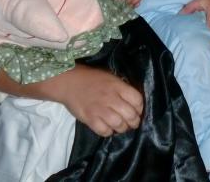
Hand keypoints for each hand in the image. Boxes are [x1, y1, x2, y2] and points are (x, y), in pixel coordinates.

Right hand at [0, 65, 143, 136]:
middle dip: (134, 121)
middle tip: (132, 123)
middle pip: (131, 115)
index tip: (138, 110)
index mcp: (118, 86)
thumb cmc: (92, 79)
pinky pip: (104, 131)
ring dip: (123, 128)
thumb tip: (134, 102)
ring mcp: (100, 109)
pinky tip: (108, 128)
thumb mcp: (111, 78)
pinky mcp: (90, 119)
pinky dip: (109, 132)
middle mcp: (111, 98)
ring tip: (121, 127)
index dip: (140, 108)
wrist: (69, 82)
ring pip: (119, 125)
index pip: (137, 100)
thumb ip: (122, 88)